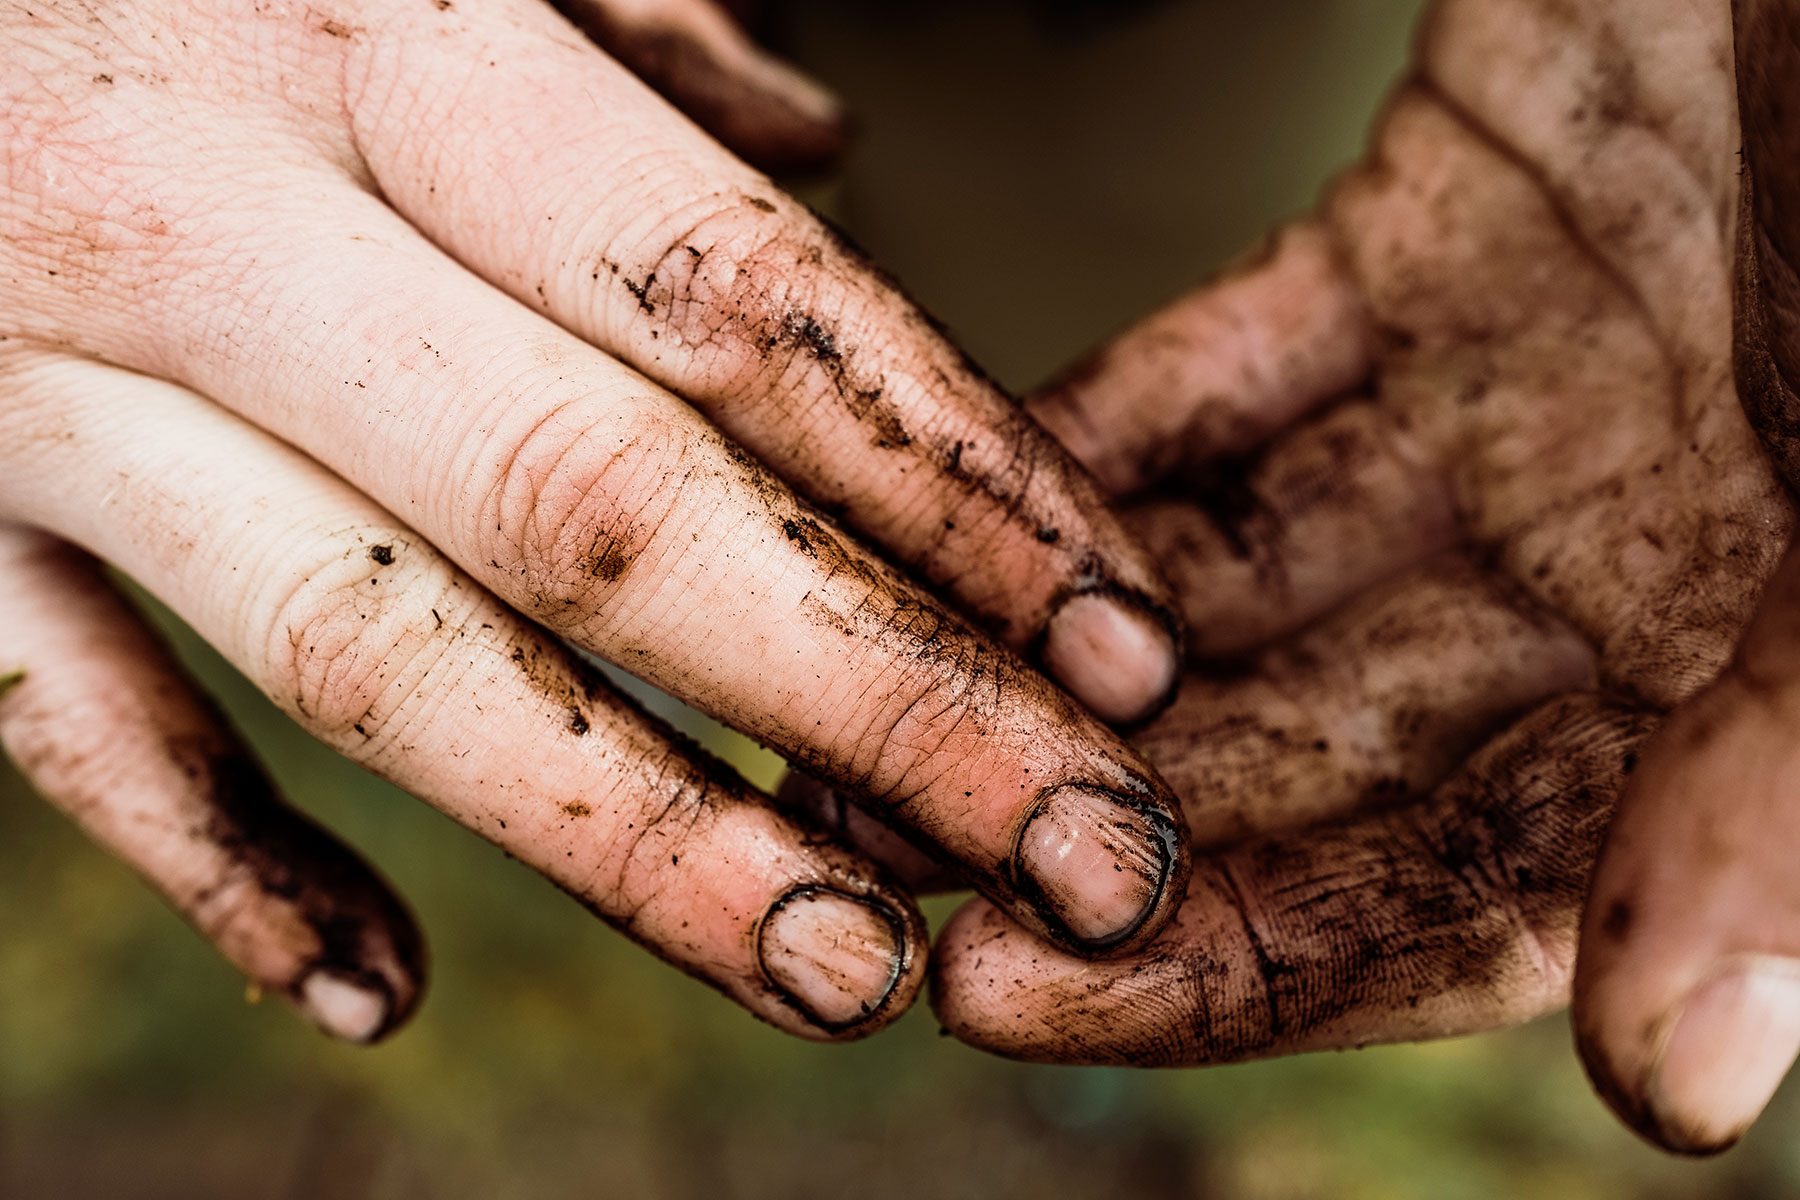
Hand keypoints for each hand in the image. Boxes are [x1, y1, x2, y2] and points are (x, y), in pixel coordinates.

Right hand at [0, 0, 1189, 1045]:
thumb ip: (620, 19)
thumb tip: (818, 144)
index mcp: (375, 39)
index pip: (738, 302)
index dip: (958, 481)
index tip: (1122, 643)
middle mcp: (213, 225)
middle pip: (608, 509)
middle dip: (878, 702)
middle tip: (1086, 854)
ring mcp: (44, 389)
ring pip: (379, 659)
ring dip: (634, 845)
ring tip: (846, 973)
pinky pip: (74, 736)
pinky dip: (227, 870)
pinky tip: (386, 988)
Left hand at [929, 0, 1799, 1153]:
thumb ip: (1790, 771)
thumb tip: (1683, 1083)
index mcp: (1750, 664)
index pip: (1466, 895)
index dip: (1243, 968)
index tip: (1002, 994)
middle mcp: (1625, 559)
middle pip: (1318, 753)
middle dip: (1098, 812)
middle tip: (882, 851)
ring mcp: (1516, 405)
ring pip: (1241, 578)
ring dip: (1058, 647)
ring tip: (867, 695)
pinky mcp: (1428, 247)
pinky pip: (1223, 383)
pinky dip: (1098, 443)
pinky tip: (953, 515)